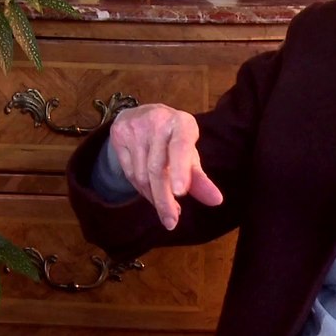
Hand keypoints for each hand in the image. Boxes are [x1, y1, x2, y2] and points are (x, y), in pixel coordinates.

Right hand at [109, 104, 222, 229]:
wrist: (140, 115)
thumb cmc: (173, 139)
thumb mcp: (189, 153)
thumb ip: (200, 178)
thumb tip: (216, 201)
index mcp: (181, 123)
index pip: (181, 147)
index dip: (180, 170)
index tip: (180, 193)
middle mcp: (157, 121)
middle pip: (157, 168)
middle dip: (163, 199)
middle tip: (171, 221)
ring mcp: (135, 127)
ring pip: (141, 174)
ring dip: (153, 197)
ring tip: (165, 208)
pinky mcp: (119, 134)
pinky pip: (129, 173)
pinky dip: (141, 190)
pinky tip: (150, 196)